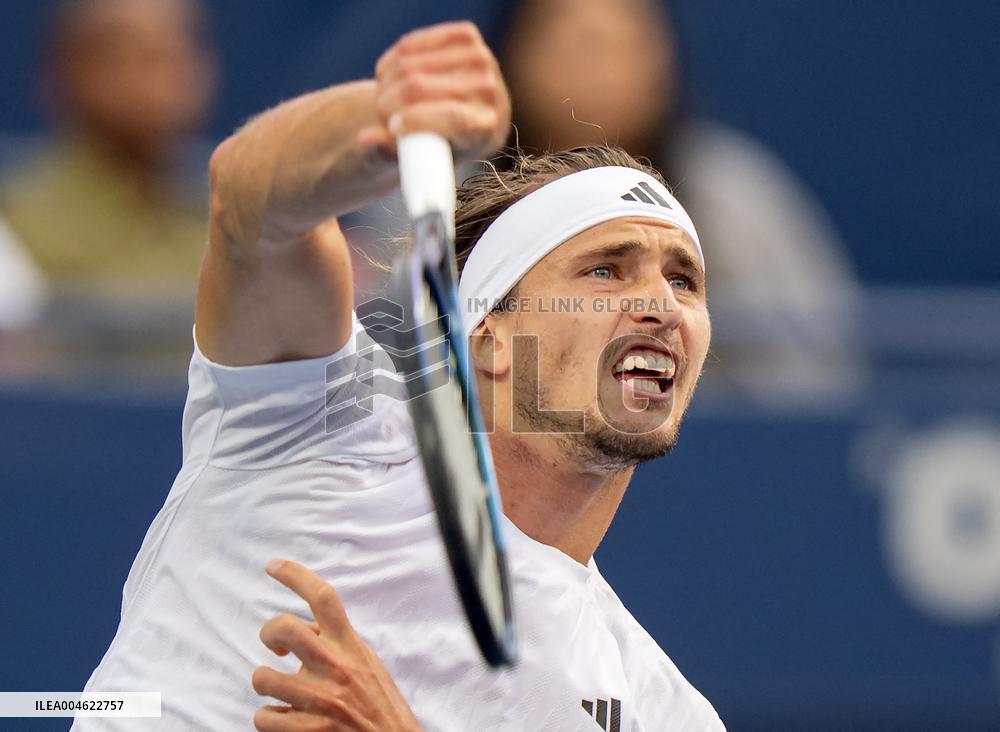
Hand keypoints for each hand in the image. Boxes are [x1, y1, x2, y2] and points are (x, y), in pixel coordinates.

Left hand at [252, 560, 422, 731]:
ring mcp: (320, 700)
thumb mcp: (367, 664)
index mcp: (351, 646)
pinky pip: (264, 718)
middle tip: (273, 645)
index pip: (324, 598)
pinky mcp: (309, 731)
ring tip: (281, 692)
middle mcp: (335, 668)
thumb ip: (339, 644)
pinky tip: (285, 719)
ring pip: (263, 678)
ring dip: (266, 685)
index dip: (295, 575)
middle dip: (268, 631)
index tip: (273, 566)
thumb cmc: (379, 704)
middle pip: (285, 627)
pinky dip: (269, 719)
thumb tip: (306, 630)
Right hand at [358, 21, 510, 159]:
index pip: (451, 117)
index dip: (415, 121)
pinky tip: (395, 78)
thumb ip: (386, 154)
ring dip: (386, 84)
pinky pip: (410, 44)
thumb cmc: (435, 147)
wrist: (459, 118)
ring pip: (408, 64)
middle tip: (383, 117)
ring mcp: (481, 59)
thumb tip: (366, 138)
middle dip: (388, 103)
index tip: (392, 126)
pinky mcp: (467, 37)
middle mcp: (490, 91)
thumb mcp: (414, 161)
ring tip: (389, 101)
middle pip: (419, 87)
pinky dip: (392, 63)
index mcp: (487, 129)